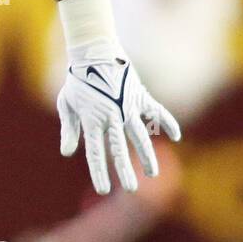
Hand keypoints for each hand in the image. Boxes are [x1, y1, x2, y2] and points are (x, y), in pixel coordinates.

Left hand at [57, 42, 180, 193]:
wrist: (95, 50)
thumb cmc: (78, 79)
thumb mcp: (66, 104)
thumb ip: (69, 129)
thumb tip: (68, 153)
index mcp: (91, 120)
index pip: (95, 153)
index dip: (99, 172)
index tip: (104, 190)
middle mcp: (111, 116)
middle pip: (119, 148)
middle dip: (125, 171)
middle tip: (131, 189)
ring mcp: (127, 106)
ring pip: (140, 135)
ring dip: (146, 155)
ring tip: (152, 173)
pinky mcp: (140, 95)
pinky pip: (156, 111)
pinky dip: (167, 121)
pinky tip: (176, 136)